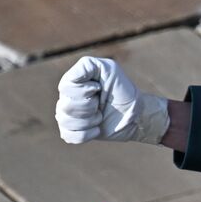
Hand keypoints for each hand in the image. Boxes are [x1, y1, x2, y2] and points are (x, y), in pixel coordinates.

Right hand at [55, 56, 169, 144]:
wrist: (135, 114)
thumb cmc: (123, 90)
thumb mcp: (110, 70)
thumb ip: (88, 65)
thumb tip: (72, 77)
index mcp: (72, 81)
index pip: (65, 87)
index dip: (85, 90)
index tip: (99, 87)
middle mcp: (66, 97)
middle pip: (66, 106)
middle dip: (90, 107)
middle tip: (101, 103)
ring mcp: (67, 114)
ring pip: (66, 122)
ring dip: (90, 121)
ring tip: (101, 115)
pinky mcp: (72, 131)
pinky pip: (68, 136)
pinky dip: (86, 134)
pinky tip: (97, 129)